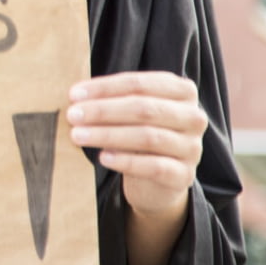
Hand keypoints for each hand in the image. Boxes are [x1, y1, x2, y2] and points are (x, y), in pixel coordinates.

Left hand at [67, 71, 206, 217]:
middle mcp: (193, 117)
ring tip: (78, 136)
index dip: (105, 88)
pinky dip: (126, 161)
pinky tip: (103, 158)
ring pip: (148, 137)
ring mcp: (192, 147)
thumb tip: (76, 96)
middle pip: (145, 109)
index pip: (140, 84)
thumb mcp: (129, 112)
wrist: (156, 180)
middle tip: (72, 115)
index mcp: (182, 91)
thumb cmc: (138, 133)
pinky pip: (155, 167)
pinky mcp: (184, 175)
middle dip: (103, 111)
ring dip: (108, 135)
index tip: (74, 94)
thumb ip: (111, 100)